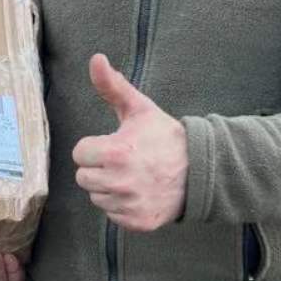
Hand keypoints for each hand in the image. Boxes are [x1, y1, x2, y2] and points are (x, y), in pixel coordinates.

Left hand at [73, 53, 187, 231]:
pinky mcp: (138, 222)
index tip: (115, 144)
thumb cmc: (164, 137)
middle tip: (123, 161)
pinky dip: (122, 207)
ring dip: (109, 188)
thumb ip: (112, 86)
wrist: (201, 169)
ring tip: (133, 176)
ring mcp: (130, 205)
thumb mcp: (139, 109)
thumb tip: (95, 58)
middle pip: (84, 178)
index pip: (80, 153)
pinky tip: (139, 193)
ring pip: (97, 197)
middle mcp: (120, 182)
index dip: (95, 146)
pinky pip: (112, 215)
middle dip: (99, 168)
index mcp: (116, 152)